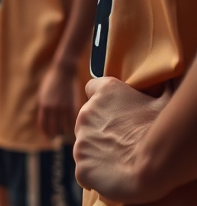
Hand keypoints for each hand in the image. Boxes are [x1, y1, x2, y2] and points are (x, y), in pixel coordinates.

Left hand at [37, 62, 78, 140]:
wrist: (64, 71)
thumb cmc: (52, 81)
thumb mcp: (43, 93)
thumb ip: (44, 105)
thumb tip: (46, 118)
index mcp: (43, 105)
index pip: (43, 124)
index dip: (46, 132)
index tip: (48, 137)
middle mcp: (52, 108)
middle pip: (53, 128)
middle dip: (55, 135)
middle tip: (57, 138)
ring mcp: (63, 107)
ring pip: (64, 127)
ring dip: (64, 132)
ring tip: (65, 134)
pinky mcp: (74, 106)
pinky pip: (73, 121)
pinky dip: (73, 126)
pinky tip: (74, 128)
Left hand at [75, 77, 172, 202]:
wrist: (155, 163)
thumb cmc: (162, 130)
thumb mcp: (164, 100)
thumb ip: (161, 87)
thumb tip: (172, 76)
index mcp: (105, 92)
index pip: (93, 88)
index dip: (103, 101)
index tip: (114, 112)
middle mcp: (86, 112)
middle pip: (88, 122)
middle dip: (102, 132)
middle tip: (123, 144)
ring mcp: (81, 140)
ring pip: (86, 147)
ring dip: (99, 154)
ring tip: (121, 163)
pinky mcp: (82, 165)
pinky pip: (85, 171)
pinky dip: (96, 176)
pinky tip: (113, 177)